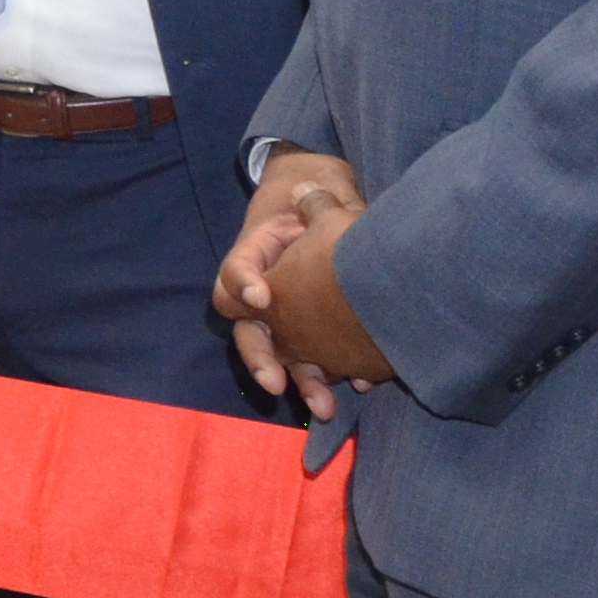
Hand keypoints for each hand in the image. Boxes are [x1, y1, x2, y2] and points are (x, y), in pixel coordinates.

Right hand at [215, 151, 382, 414]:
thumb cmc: (314, 197)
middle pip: (250, 332)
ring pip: (284, 356)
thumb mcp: (314, 191)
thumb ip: (316, 200)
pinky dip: (336, 375)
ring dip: (303, 383)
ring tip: (324, 407)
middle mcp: (263, 293)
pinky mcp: (314, 331)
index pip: (234, 273)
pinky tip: (362, 384)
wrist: (329, 210)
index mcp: (254, 256)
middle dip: (263, 361)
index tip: (261, 297)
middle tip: (275, 384)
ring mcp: (286, 316)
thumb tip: (312, 195)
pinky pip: (317, 358)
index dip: (243, 285)